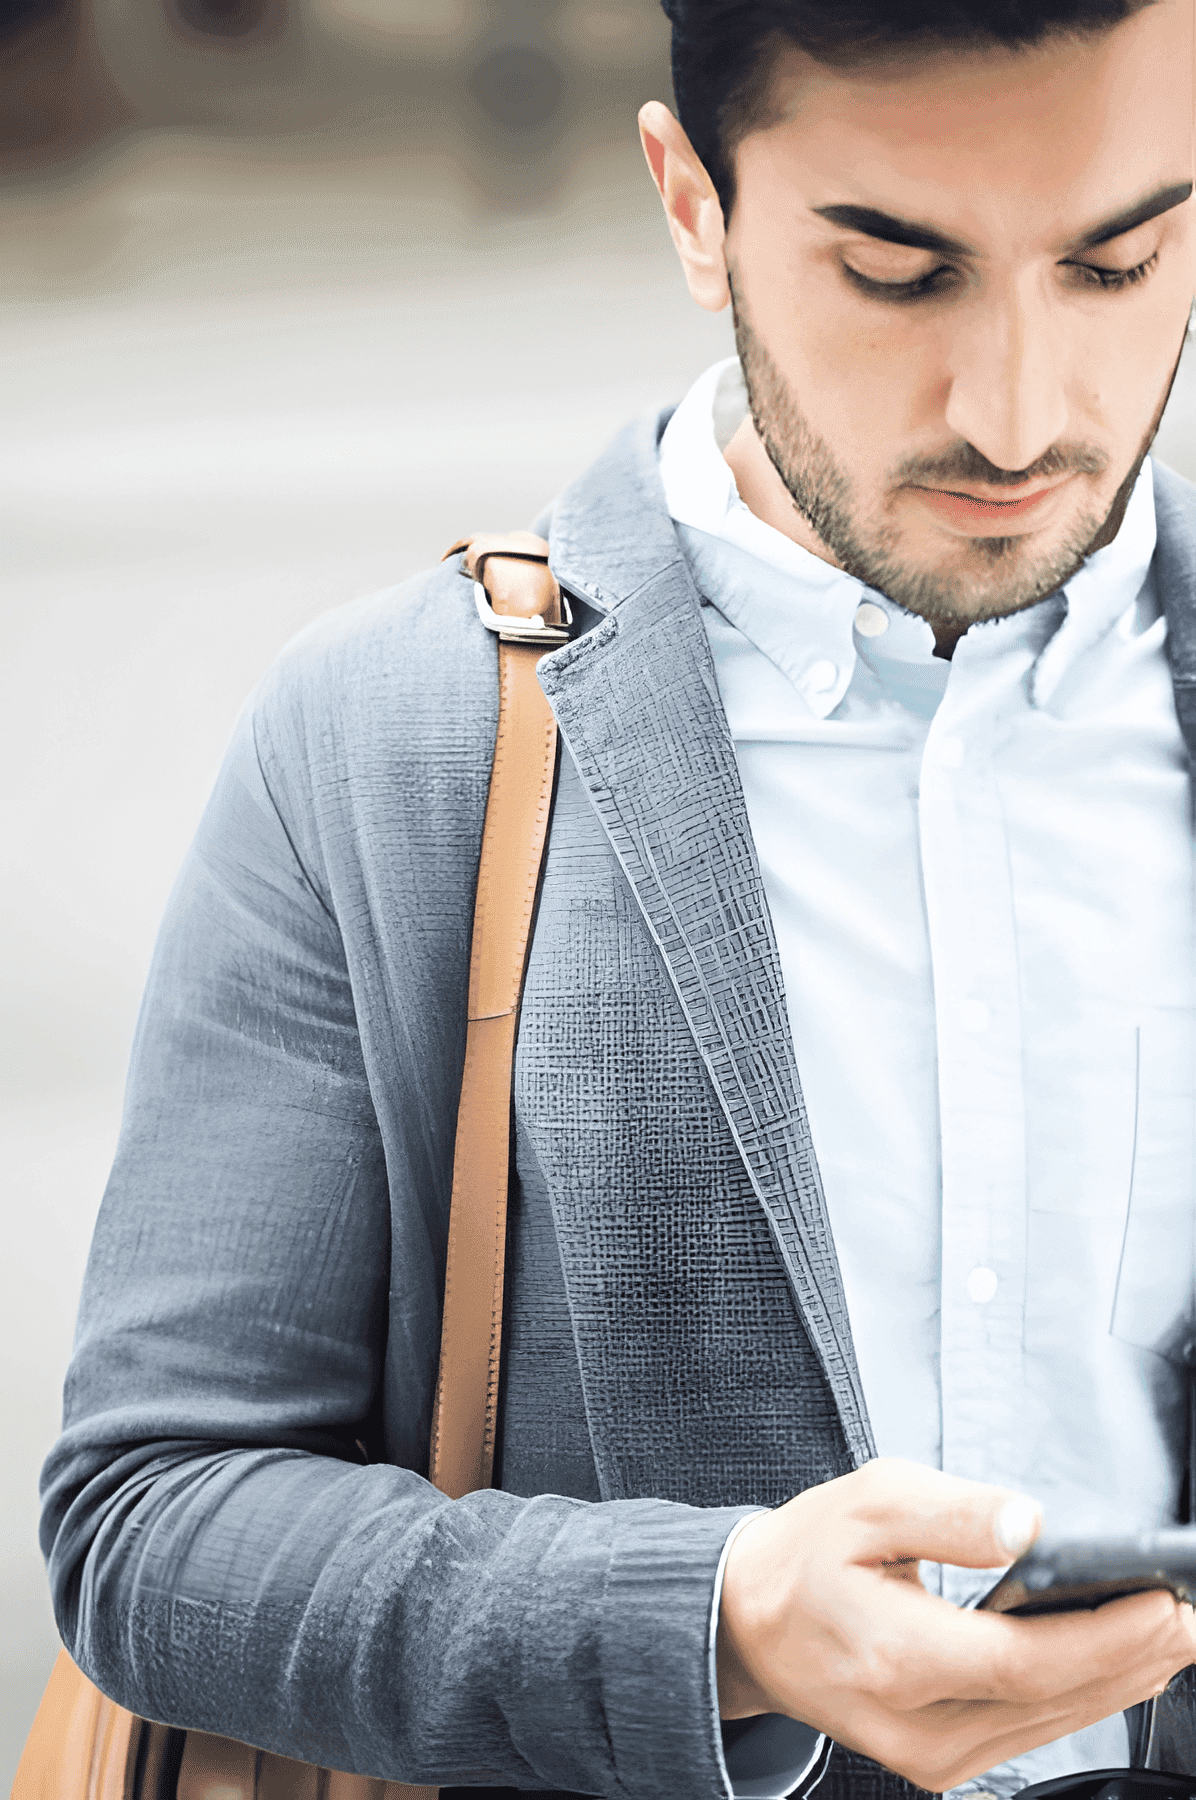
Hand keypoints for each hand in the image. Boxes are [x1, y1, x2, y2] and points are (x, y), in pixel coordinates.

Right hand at [716, 1458, 1195, 1792]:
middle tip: (1190, 1614)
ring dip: (1121, 1680)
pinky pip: (1029, 1734)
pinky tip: (1117, 1665)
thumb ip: (949, 1512)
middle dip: (1134, 1657)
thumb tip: (1025, 1524)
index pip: (1024, 1660)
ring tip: (1174, 1635)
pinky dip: (1081, 1696)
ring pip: (1050, 1725)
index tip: (1164, 1602)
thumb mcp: (867, 1501)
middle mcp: (915, 1723)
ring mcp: (928, 1755)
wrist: (750, 1625)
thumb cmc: (808, 1557)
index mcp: (892, 1653)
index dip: (1106, 1637)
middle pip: (1052, 1699)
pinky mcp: (938, 1762)